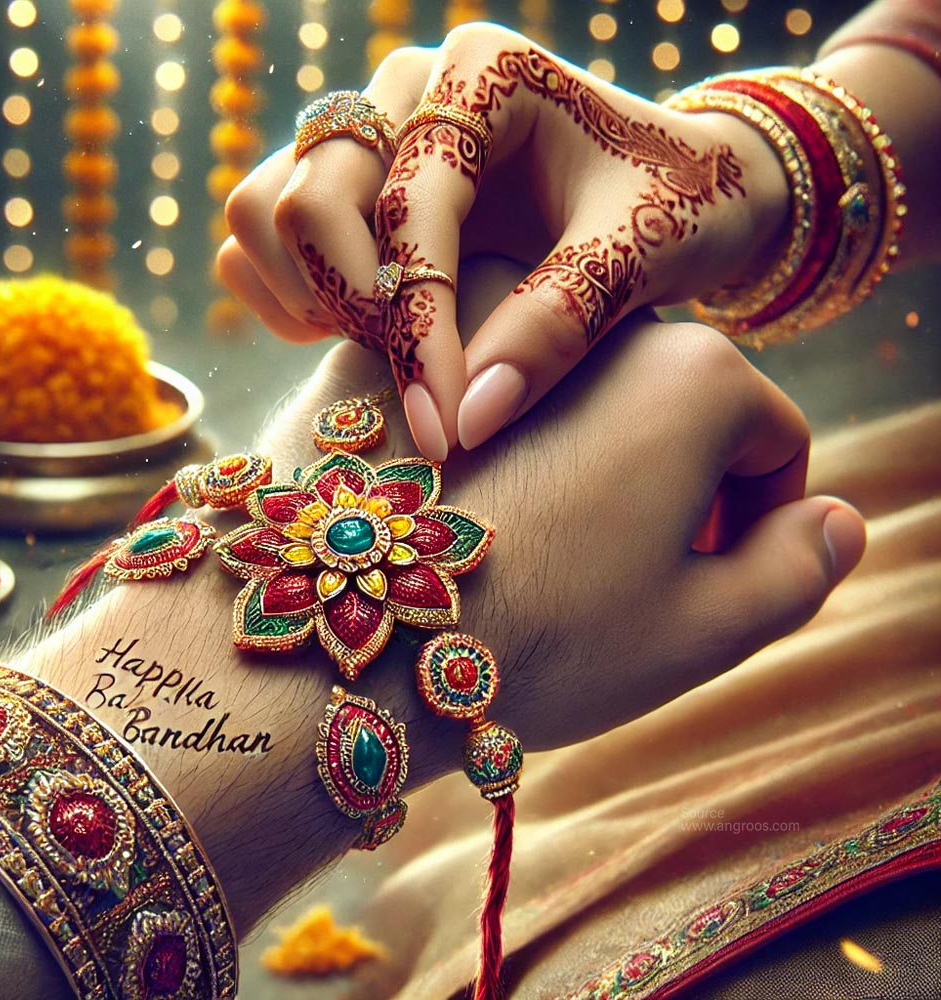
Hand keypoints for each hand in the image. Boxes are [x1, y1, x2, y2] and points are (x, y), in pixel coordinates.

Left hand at [23, 264, 864, 927]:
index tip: (705, 583)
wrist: (337, 636)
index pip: (769, 440)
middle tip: (614, 578)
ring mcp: (480, 319)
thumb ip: (798, 571)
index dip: (753, 524)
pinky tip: (456, 515)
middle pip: (669, 408)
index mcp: (692, 373)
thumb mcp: (701, 629)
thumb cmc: (540, 642)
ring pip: (567, 398)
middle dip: (666, 493)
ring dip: (577, 464)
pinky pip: (473, 394)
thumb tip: (837, 521)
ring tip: (531, 548)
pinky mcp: (393, 344)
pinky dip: (489, 446)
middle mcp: (589, 320)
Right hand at [218, 24, 788, 459]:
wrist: (685, 188)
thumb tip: (466, 422)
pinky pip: (267, 232)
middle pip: (303, 198)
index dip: (418, 332)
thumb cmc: (681, 204)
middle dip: (350, 310)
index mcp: (484, 77)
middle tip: (418, 385)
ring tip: (384, 351)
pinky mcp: (360, 186)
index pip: (409, 211)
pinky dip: (291, 292)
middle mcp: (411, 91)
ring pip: (263, 210)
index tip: (447, 428)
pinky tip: (361, 332)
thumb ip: (553, 327)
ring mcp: (374, 134)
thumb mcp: (639, 254)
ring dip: (305, 296)